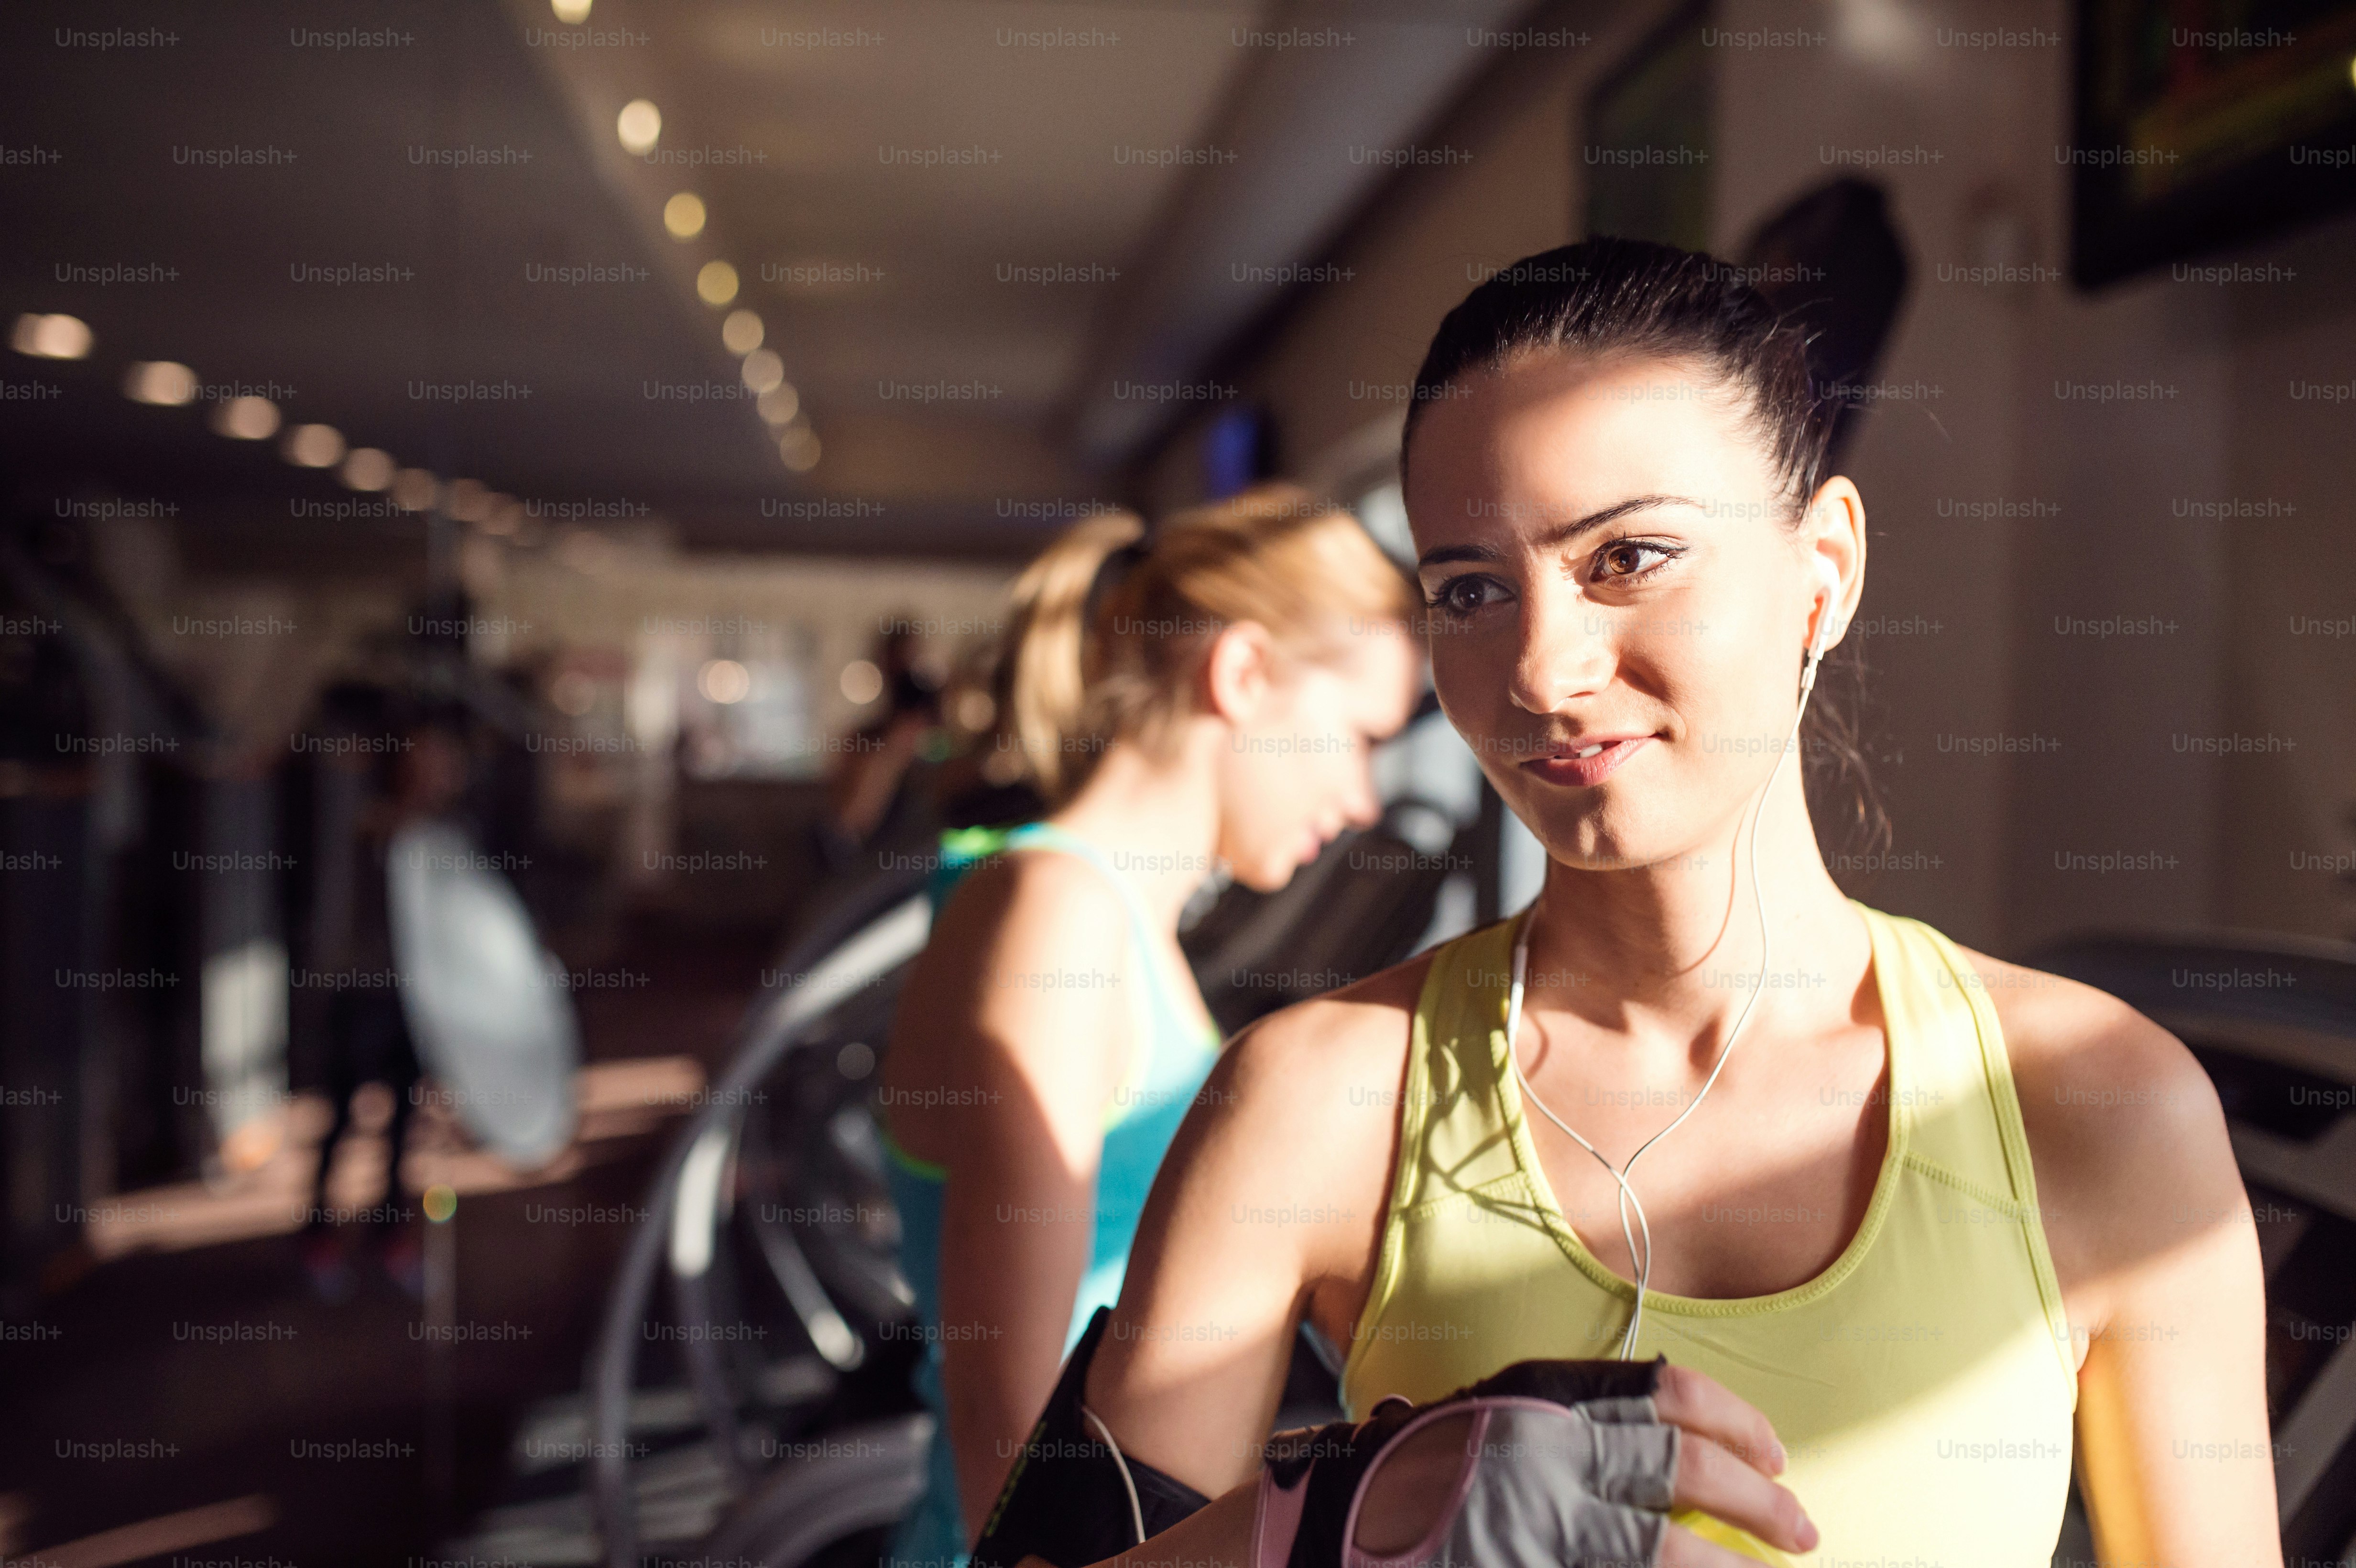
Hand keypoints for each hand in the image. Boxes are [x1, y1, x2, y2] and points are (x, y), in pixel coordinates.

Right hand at [1263, 1357, 1815, 1567]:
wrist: (1318, 1540)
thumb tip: (1673, 1455)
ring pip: (1668, 1553)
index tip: (1776, 1453)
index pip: (1666, 1393)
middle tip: (1803, 1529)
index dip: (1736, 1424)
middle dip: (1761, 1504)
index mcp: (1537, 1399)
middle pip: (1686, 1474)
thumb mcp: (1491, 1422)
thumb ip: (1568, 1428)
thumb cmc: (1408, 1481)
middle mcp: (1543, 1454)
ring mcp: (1535, 1529)